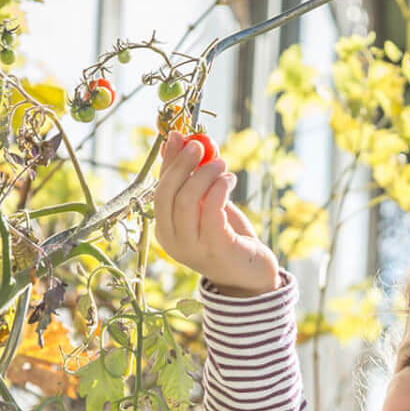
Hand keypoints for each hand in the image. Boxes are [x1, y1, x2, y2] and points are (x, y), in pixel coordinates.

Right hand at [152, 130, 278, 295]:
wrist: (250, 274)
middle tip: (201, 145)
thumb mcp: (207, 204)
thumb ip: (195, 177)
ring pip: (186, 200)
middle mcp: (172, 240)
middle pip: (167, 194)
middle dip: (183, 164)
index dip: (169, 162)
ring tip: (222, 164)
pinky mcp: (216, 248)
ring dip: (204, 174)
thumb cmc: (227, 236)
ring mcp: (192, 247)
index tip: (181, 136)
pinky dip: (219, 188)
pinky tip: (230, 179)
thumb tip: (183, 139)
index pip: (159, 189)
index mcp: (164, 228)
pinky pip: (211, 211)